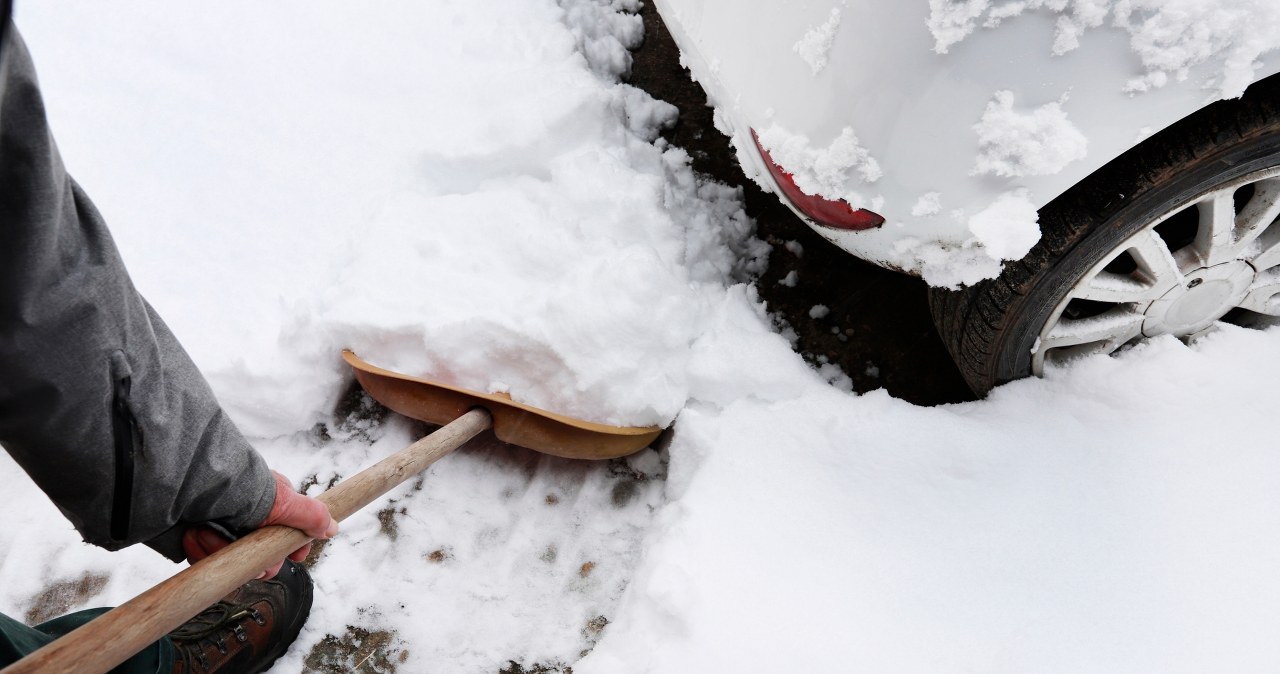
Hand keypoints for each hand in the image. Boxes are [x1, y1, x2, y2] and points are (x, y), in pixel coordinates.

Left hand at [181, 470, 338, 578]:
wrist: (184, 484)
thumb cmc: (236, 486)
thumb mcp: (282, 500)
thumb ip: (311, 515)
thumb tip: (333, 528)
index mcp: (271, 508)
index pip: (286, 541)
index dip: (287, 552)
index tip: (292, 556)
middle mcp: (247, 520)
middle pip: (260, 559)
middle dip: (251, 555)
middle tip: (242, 544)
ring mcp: (221, 531)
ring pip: (232, 563)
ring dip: (218, 549)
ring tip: (206, 529)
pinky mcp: (196, 540)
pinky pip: (204, 562)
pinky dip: (198, 549)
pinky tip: (193, 533)